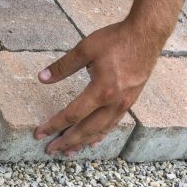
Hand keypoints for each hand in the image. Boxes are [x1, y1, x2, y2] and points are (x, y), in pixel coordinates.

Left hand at [34, 19, 164, 155]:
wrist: (146, 34)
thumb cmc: (115, 40)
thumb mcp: (85, 49)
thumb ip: (62, 66)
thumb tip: (42, 78)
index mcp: (101, 90)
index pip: (72, 114)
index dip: (54, 125)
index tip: (39, 133)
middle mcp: (114, 102)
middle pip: (87, 129)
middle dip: (67, 141)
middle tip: (50, 150)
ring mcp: (124, 104)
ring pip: (101, 130)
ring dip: (84, 142)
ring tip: (69, 152)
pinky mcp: (130, 101)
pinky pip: (113, 124)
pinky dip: (101, 134)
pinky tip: (94, 141)